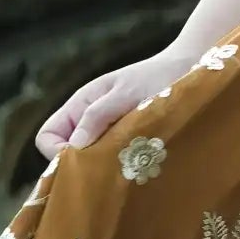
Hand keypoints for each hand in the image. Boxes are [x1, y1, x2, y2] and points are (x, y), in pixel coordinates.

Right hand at [35, 43, 200, 161]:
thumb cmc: (159, 76)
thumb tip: (74, 147)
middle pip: (66, 155)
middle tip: (110, 169)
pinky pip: (113, 162)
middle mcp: (89, 122)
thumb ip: (98, 115)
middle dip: (81, 165)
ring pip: (91, 161)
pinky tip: (140, 166)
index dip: (57, 152)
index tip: (84, 159)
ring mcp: (109, 134)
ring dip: (104, 167)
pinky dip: (121, 166)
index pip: (47, 137)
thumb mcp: (127, 92)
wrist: (192, 70)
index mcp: (80, 106)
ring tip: (128, 166)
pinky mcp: (129, 145)